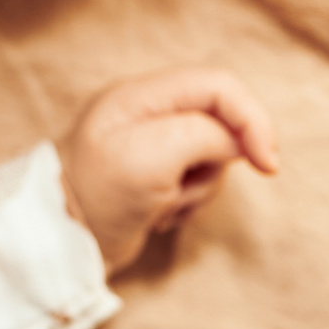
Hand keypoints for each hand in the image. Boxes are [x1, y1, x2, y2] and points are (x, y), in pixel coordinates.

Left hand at [58, 67, 279, 273]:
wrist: (61, 244)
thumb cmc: (95, 195)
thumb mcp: (150, 156)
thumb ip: (200, 134)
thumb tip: (236, 140)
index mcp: (138, 95)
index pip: (218, 85)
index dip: (252, 118)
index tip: (267, 165)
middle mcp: (145, 113)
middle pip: (221, 121)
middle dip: (219, 163)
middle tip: (184, 191)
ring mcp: (150, 144)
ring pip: (213, 157)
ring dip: (199, 189)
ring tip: (160, 205)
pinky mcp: (155, 175)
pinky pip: (198, 182)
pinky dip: (189, 202)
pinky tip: (157, 215)